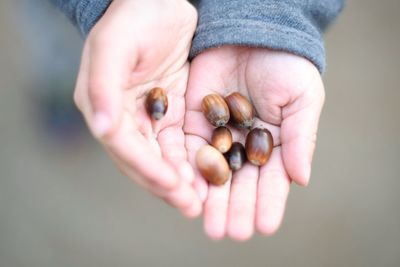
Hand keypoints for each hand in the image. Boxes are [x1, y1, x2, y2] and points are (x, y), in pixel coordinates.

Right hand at [74, 0, 201, 216]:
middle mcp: (125, 118)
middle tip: (191, 207)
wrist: (157, 2)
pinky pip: (182, 143)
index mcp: (104, 106)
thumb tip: (102, 129)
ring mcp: (150, 118)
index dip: (147, 168)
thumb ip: (102, 86)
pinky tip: (210, 175)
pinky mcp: (172, 113)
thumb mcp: (113, 46)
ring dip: (182, 181)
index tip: (173, 185)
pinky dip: (193, 161)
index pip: (125, 147)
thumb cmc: (132, 18)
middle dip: (167, 185)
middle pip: (145, 160)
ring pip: (165, 158)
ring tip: (202, 202)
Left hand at [185, 46, 324, 239]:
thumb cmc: (285, 65)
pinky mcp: (193, 121)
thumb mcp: (302, 98)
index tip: (266, 226)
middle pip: (239, 183)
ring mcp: (217, 134)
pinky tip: (189, 192)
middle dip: (236, 208)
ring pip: (213, 173)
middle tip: (232, 233)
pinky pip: (190, 149)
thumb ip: (301, 138)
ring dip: (211, 200)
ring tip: (210, 224)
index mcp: (273, 143)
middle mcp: (243, 144)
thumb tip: (302, 179)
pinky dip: (189, 172)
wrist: (251, 33)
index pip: (272, 179)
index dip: (269, 202)